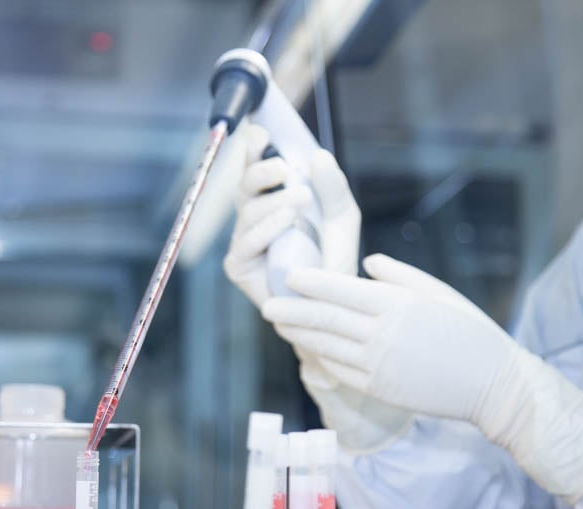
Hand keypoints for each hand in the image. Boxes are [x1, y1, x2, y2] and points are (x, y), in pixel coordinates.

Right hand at [223, 124, 360, 307]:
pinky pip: (246, 243)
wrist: (334, 303)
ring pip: (247, 211)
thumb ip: (333, 186)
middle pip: (245, 184)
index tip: (261, 131)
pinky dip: (266, 229)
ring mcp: (243, 242)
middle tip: (284, 167)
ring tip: (300, 199)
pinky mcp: (239, 267)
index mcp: (272, 199)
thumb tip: (318, 155)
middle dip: (261, 171)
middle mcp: (253, 218)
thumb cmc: (333, 258)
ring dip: (273, 202)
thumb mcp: (343, 216)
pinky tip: (286, 221)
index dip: (252, 147)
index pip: (256, 166)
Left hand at [263, 254, 582, 501]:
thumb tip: (365, 263)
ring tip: (280, 325)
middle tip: (267, 305)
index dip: (311, 284)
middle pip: (325, 320)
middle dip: (292, 311)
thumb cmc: (470, 331)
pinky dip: (321, 358)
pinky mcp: (380, 390)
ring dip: (300, 336)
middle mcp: (382, 335)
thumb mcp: (438, 292)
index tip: (289, 277)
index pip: (341, 290)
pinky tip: (309, 349)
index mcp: (397, 305)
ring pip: (326, 347)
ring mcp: (378, 366)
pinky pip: (341, 371)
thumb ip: (398, 276)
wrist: (493, 384)